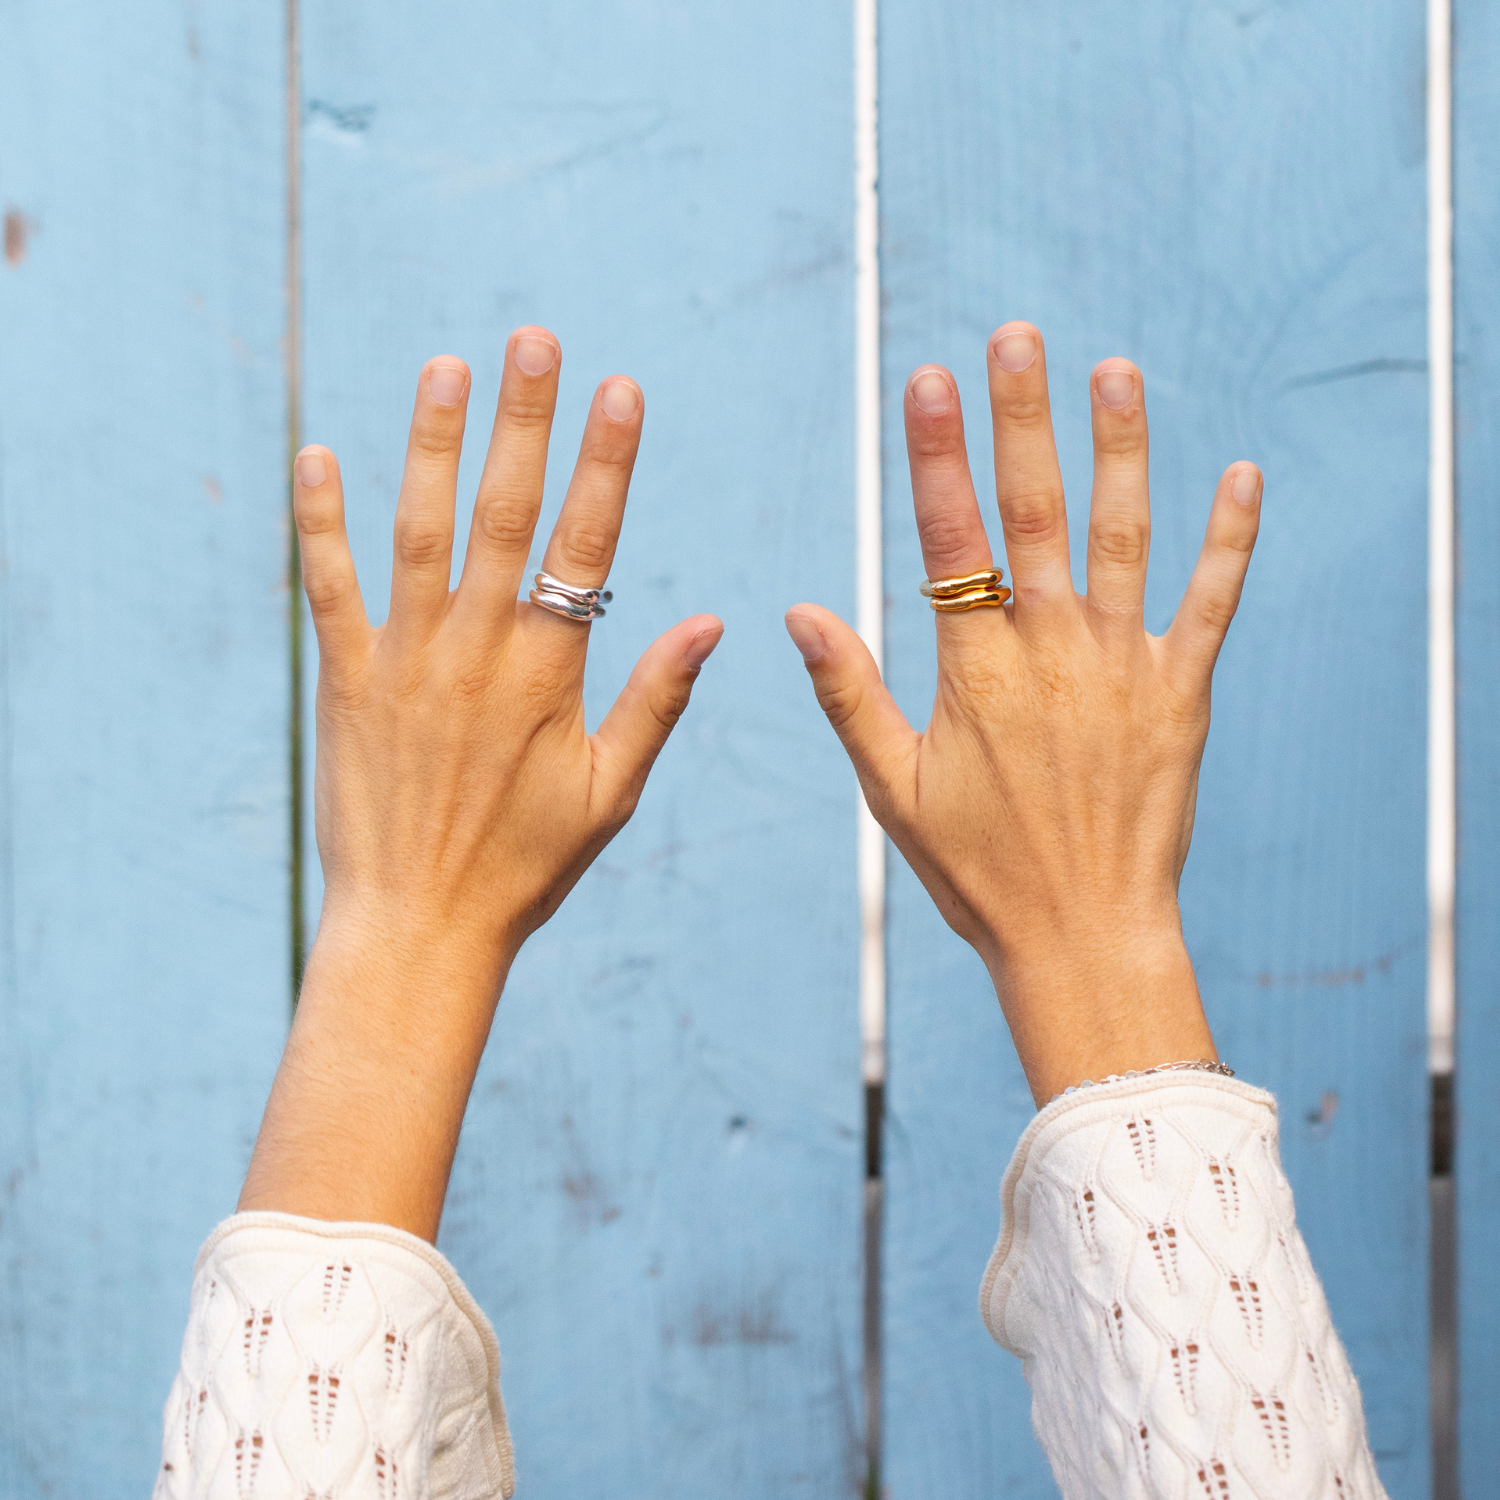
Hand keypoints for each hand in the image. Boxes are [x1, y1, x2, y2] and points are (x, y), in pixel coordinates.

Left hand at [239, 327, 721, 1236]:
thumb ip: (656, 699)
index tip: (620, 390)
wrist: (419, 925)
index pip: (584, 544)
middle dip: (522, 420)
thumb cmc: (527, 866)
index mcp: (547, 672)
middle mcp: (476, 649)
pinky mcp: (346, 680)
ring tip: (446, 367)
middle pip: (503, 513)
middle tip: (532, 339)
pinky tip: (317, 456)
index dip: (605, 463)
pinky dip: (322, 522)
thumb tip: (712, 619)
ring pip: (419, 532)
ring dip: (432, 445)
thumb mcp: (611, 791)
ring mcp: (405, 660)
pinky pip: (331, 587)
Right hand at [786, 322, 1260, 1103]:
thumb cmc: (978, 871)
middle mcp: (1051, 652)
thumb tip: (799, 612)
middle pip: (1035, 512)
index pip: (950, 538)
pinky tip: (1243, 476)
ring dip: (1120, 449)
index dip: (938, 453)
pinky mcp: (1181, 695)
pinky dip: (1230, 540)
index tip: (929, 378)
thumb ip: (849, 693)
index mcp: (976, 672)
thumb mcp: (892, 788)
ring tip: (1117, 371)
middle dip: (1023, 418)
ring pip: (1122, 537)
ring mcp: (1123, 668)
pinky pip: (1211, 603)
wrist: (1083, 935)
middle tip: (1019, 335)